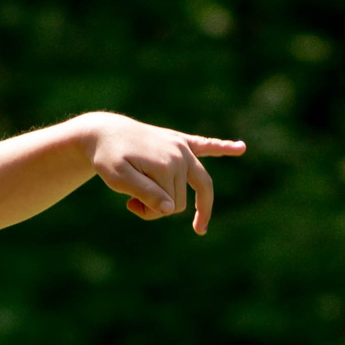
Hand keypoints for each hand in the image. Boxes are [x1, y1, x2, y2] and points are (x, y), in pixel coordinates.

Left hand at [82, 114, 246, 233]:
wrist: (104, 132)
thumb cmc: (108, 158)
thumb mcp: (118, 179)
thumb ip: (146, 194)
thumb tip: (172, 209)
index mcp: (167, 165)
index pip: (172, 206)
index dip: (151, 213)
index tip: (130, 205)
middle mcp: (181, 155)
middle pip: (183, 199)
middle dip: (160, 207)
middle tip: (132, 202)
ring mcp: (183, 147)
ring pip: (195, 186)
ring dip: (174, 198)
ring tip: (154, 203)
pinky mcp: (181, 141)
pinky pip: (207, 145)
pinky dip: (223, 147)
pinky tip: (240, 147)